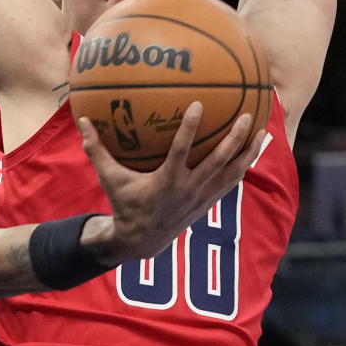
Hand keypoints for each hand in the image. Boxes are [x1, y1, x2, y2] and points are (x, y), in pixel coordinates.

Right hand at [78, 104, 265, 261]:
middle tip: (246, 115)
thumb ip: (96, 149)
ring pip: (232, 172)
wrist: (141, 240)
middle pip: (218, 161)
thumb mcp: (109, 178)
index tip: (198, 105)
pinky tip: (254, 150)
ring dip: (248, 152)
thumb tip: (82, 119)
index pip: (181, 151)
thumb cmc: (124, 203)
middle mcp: (189, 189)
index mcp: (166, 181)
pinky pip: (232, 181)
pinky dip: (244, 165)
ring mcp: (202, 197)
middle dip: (234, 138)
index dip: (190, 128)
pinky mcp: (209, 202)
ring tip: (263, 130)